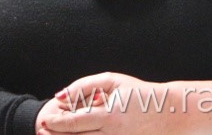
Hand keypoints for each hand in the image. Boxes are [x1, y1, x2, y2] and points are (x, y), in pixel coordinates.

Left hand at [35, 72, 211, 134]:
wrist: (170, 113)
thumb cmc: (140, 94)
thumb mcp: (113, 81)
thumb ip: (85, 85)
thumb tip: (61, 96)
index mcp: (109, 116)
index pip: (75, 123)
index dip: (56, 123)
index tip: (44, 120)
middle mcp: (113, 134)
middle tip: (41, 131)